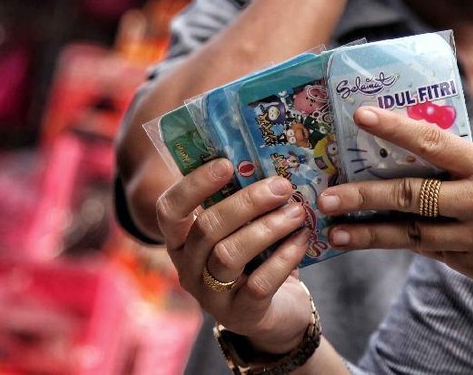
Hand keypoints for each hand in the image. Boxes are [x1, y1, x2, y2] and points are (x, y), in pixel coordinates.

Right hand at [156, 159, 314, 353]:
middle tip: (281, 186)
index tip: (226, 163)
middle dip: (247, 202)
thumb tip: (265, 158)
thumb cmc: (259, 259)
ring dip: (267, 228)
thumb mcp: (245, 230)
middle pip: (207, 228)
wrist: (277, 313)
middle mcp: (188, 268)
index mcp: (182, 241)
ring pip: (229, 254)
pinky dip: (284, 258)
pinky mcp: (241, 314)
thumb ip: (245, 203)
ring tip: (297, 212)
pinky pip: (259, 283)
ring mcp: (211, 295)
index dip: (194, 185)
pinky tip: (302, 240)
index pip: (169, 210)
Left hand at [316, 107, 472, 307]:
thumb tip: (420, 154)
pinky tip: (371, 243)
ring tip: (335, 230)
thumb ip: (469, 167)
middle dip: (364, 195)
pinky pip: (431, 254)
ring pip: (412, 233)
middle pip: (411, 194)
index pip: (434, 141)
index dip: (395, 128)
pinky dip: (401, 246)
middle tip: (326, 194)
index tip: (361, 116)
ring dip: (368, 232)